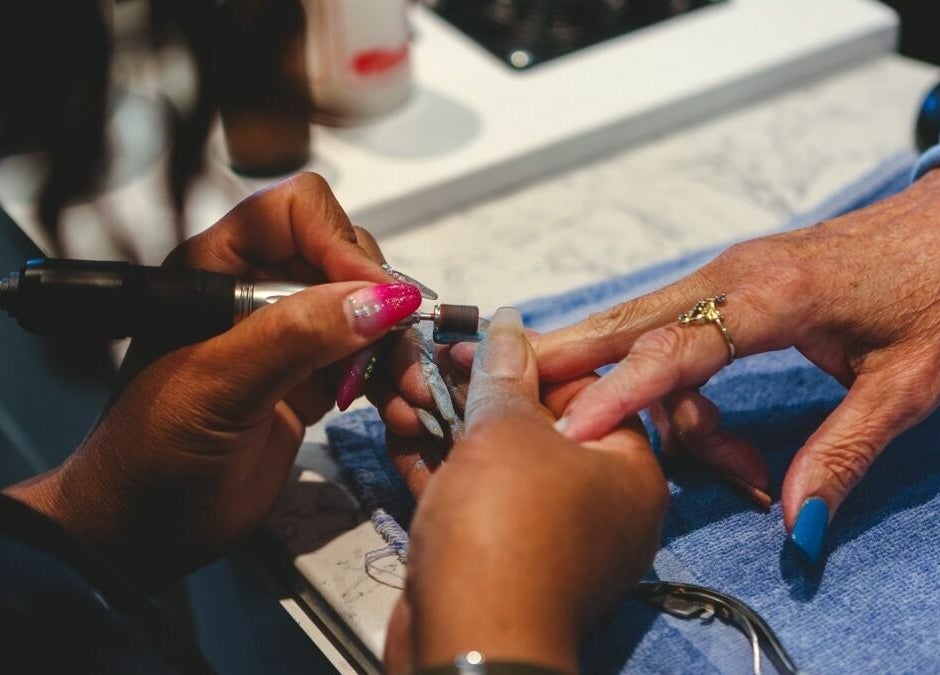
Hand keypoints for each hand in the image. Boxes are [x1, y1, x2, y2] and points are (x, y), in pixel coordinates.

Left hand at [5, 173, 419, 586]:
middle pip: (342, 257)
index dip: (339, 244)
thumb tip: (383, 299)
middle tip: (400, 355)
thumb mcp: (218, 388)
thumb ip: (295, 336)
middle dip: (382, 303)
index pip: (293, 213)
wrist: (144, 533)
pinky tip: (398, 411)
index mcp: (217, 270)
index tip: (376, 299)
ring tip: (409, 396)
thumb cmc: (153, 455)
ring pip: (366, 310)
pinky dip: (391, 380)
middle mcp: (257, 291)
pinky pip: (369, 358)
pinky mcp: (311, 379)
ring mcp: (287, 336)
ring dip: (397, 349)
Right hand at [384, 308, 667, 673]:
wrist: (468, 642)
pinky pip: (475, 501)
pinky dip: (440, 471)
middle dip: (473, 395)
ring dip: (445, 429)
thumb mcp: (506, 432)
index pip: (584, 391)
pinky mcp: (501, 560)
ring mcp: (549, 538)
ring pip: (496, 465)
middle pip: (533, 427)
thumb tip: (509, 323)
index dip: (524, 359)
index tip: (472, 340)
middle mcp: (598, 506)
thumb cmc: (504, 522)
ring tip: (401, 395)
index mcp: (627, 471)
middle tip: (428, 365)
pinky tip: (400, 436)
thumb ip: (506, 374)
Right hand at [536, 169, 939, 560]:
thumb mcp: (910, 382)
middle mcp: (730, 277)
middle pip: (624, 323)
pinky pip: (670, 329)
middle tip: (490, 378)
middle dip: (558, 358)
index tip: (566, 431)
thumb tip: (795, 523)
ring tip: (690, 453)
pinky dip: (653, 372)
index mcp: (772, 296)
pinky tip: (667, 411)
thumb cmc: (939, 292)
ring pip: (642, 329)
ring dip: (630, 388)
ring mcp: (726, 274)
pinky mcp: (730, 281)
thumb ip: (844, 451)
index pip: (672, 351)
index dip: (615, 394)